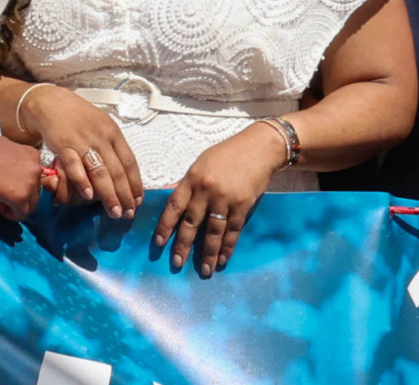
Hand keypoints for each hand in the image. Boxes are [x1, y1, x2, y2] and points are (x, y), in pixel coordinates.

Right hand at [24, 85, 142, 217]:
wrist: (51, 103)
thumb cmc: (78, 117)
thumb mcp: (101, 127)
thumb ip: (111, 147)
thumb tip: (123, 171)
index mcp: (114, 133)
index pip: (130, 162)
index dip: (135, 183)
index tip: (138, 201)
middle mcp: (102, 137)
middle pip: (117, 170)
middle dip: (125, 195)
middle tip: (129, 214)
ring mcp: (83, 141)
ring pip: (100, 172)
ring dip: (109, 194)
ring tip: (114, 212)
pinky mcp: (64, 145)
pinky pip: (75, 166)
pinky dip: (83, 182)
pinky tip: (89, 197)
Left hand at [154, 124, 283, 275]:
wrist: (260, 147)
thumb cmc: (229, 154)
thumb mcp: (202, 164)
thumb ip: (190, 185)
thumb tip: (175, 206)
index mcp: (193, 178)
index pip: (174, 206)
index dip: (165, 226)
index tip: (158, 243)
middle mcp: (206, 190)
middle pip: (191, 223)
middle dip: (183, 246)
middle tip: (177, 263)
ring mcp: (225, 198)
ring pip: (213, 232)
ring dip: (208, 253)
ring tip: (205, 270)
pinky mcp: (243, 205)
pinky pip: (233, 230)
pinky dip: (228, 246)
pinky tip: (223, 259)